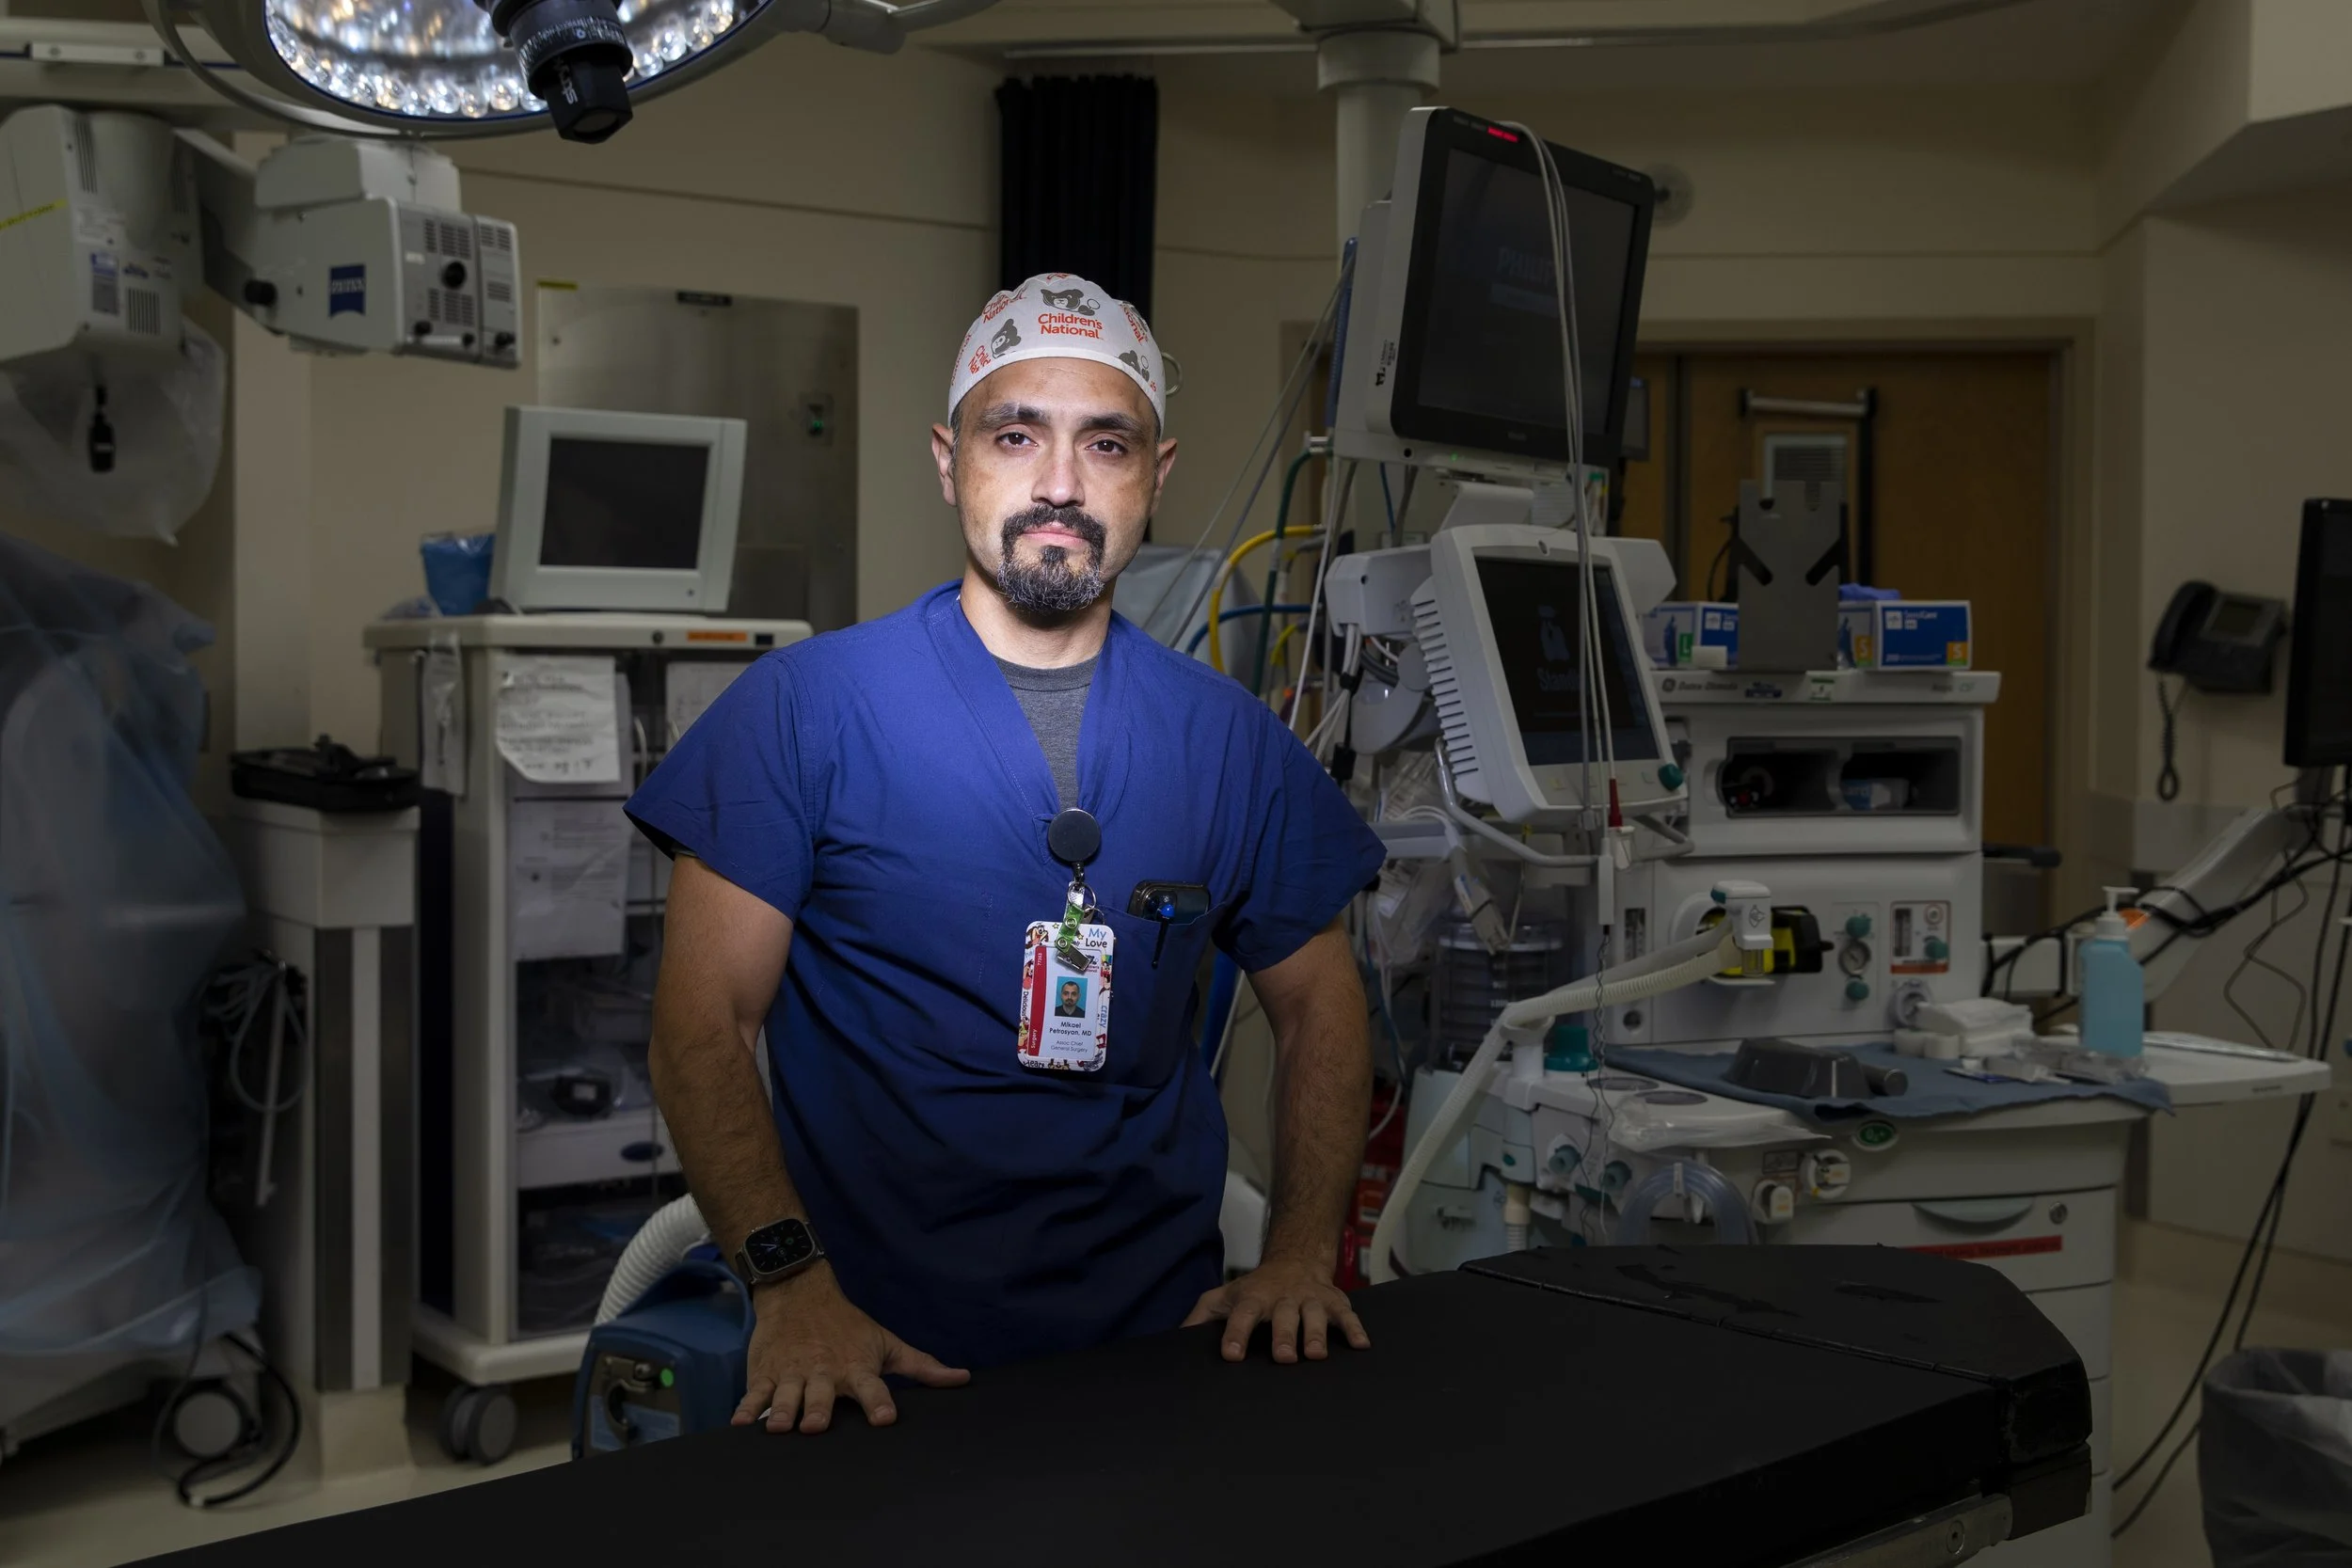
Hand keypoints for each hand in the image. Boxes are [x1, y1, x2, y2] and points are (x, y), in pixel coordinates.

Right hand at [732, 1268, 969, 1432]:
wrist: (799, 1293)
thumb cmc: (848, 1326)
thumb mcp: (886, 1343)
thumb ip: (922, 1366)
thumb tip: (962, 1378)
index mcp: (855, 1367)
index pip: (872, 1388)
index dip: (878, 1403)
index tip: (884, 1419)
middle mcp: (823, 1373)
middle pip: (821, 1396)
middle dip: (818, 1410)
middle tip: (817, 1425)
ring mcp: (792, 1374)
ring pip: (785, 1397)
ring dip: (782, 1412)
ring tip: (779, 1427)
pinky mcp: (765, 1374)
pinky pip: (754, 1394)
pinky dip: (747, 1409)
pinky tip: (740, 1425)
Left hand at [1182, 1254, 1370, 1364]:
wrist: (1295, 1259)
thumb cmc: (1256, 1288)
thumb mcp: (1225, 1297)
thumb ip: (1201, 1317)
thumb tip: (1176, 1340)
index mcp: (1254, 1298)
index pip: (1242, 1315)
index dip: (1236, 1334)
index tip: (1231, 1354)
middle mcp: (1283, 1297)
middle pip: (1283, 1316)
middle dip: (1283, 1335)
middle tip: (1283, 1357)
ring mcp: (1310, 1298)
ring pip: (1314, 1314)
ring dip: (1316, 1333)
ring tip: (1315, 1354)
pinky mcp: (1334, 1302)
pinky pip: (1347, 1315)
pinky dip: (1354, 1329)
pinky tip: (1361, 1345)